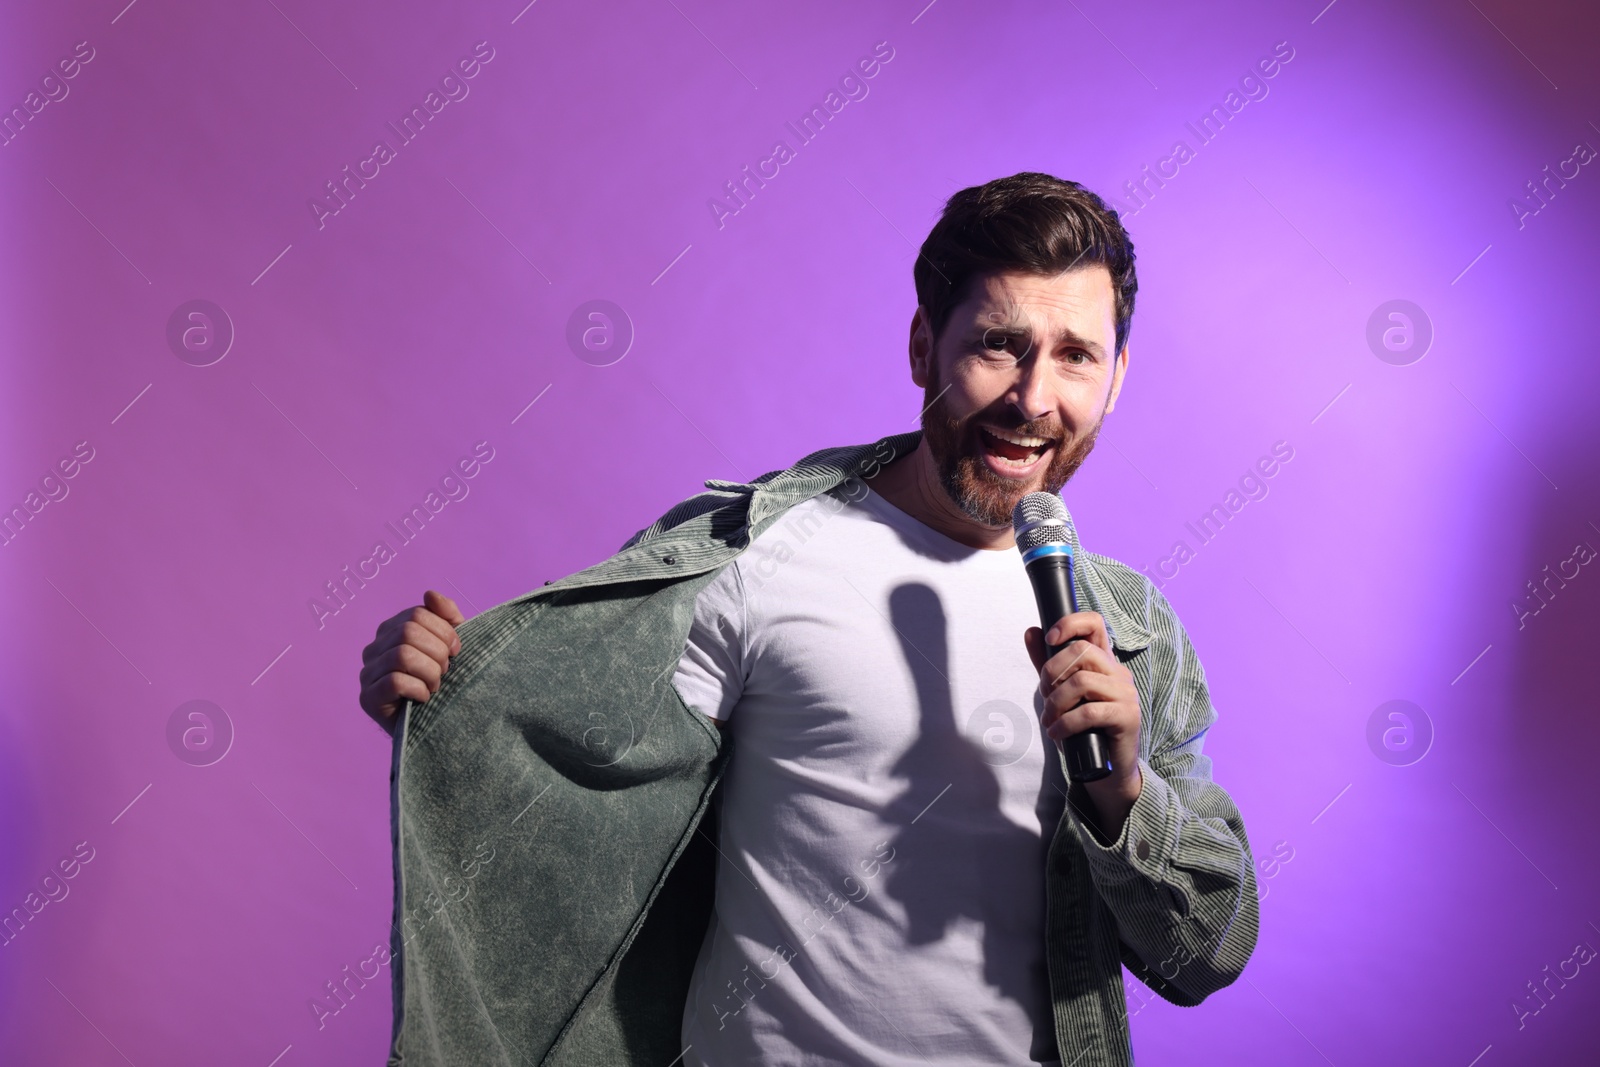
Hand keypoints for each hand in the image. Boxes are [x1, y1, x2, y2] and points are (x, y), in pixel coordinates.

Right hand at [359, 590, 464, 735]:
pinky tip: (424, 698)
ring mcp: (367, 673)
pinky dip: (418, 689)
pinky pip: (395, 681)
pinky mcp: (368, 698)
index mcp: (391, 630)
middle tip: (445, 671)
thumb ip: (445, 617)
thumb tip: (430, 594)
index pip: (418, 614)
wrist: (432, 725)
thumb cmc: (440, 681)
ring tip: (436, 685)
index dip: (444, 631)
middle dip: (437, 652)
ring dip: (430, 672)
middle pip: (409, 632)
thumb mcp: (449, 645)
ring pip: (402, 655)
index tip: (456, 651)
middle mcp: (374, 648)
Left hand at [1024, 611, 1142, 841]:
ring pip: (1083, 682)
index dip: (1071, 623)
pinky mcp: (1128, 717)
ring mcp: (1126, 694)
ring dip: (1056, 702)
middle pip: (1082, 651)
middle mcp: (1118, 673)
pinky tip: (1057, 733)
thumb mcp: (1062, 693)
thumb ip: (1047, 664)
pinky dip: (1065, 723)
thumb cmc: (1084, 729)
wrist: (1108, 769)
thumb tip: (1031, 631)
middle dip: (1052, 672)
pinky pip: (1090, 712)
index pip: (1094, 624)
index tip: (1049, 638)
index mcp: (1104, 662)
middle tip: (1045, 696)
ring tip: (1050, 719)